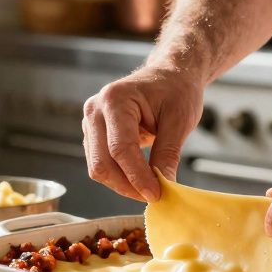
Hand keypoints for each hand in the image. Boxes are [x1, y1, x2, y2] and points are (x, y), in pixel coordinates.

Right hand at [82, 66, 203, 201]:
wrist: (170, 75)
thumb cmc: (176, 90)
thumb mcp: (180, 120)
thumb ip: (168, 153)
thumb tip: (164, 185)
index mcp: (115, 99)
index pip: (120, 148)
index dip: (137, 177)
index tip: (156, 195)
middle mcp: (95, 110)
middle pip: (102, 162)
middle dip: (127, 185)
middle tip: (154, 196)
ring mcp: (91, 122)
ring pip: (98, 167)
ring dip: (123, 184)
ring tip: (150, 188)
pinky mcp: (94, 134)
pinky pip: (102, 163)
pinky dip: (120, 176)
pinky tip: (141, 178)